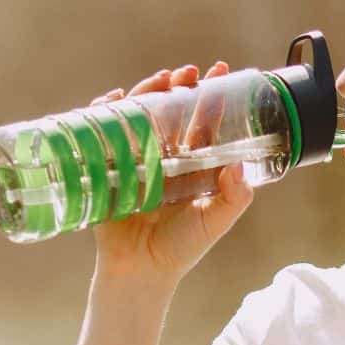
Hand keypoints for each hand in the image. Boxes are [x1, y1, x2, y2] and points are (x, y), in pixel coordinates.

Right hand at [88, 61, 252, 285]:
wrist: (140, 272)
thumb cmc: (181, 248)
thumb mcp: (214, 220)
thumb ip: (234, 197)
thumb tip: (240, 166)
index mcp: (192, 165)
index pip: (203, 122)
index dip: (212, 97)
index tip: (221, 72)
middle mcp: (165, 157)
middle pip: (171, 111)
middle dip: (179, 87)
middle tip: (188, 72)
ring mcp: (135, 160)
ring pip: (141, 115)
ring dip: (148, 92)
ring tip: (161, 79)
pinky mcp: (108, 168)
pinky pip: (104, 133)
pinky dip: (106, 112)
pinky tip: (115, 99)